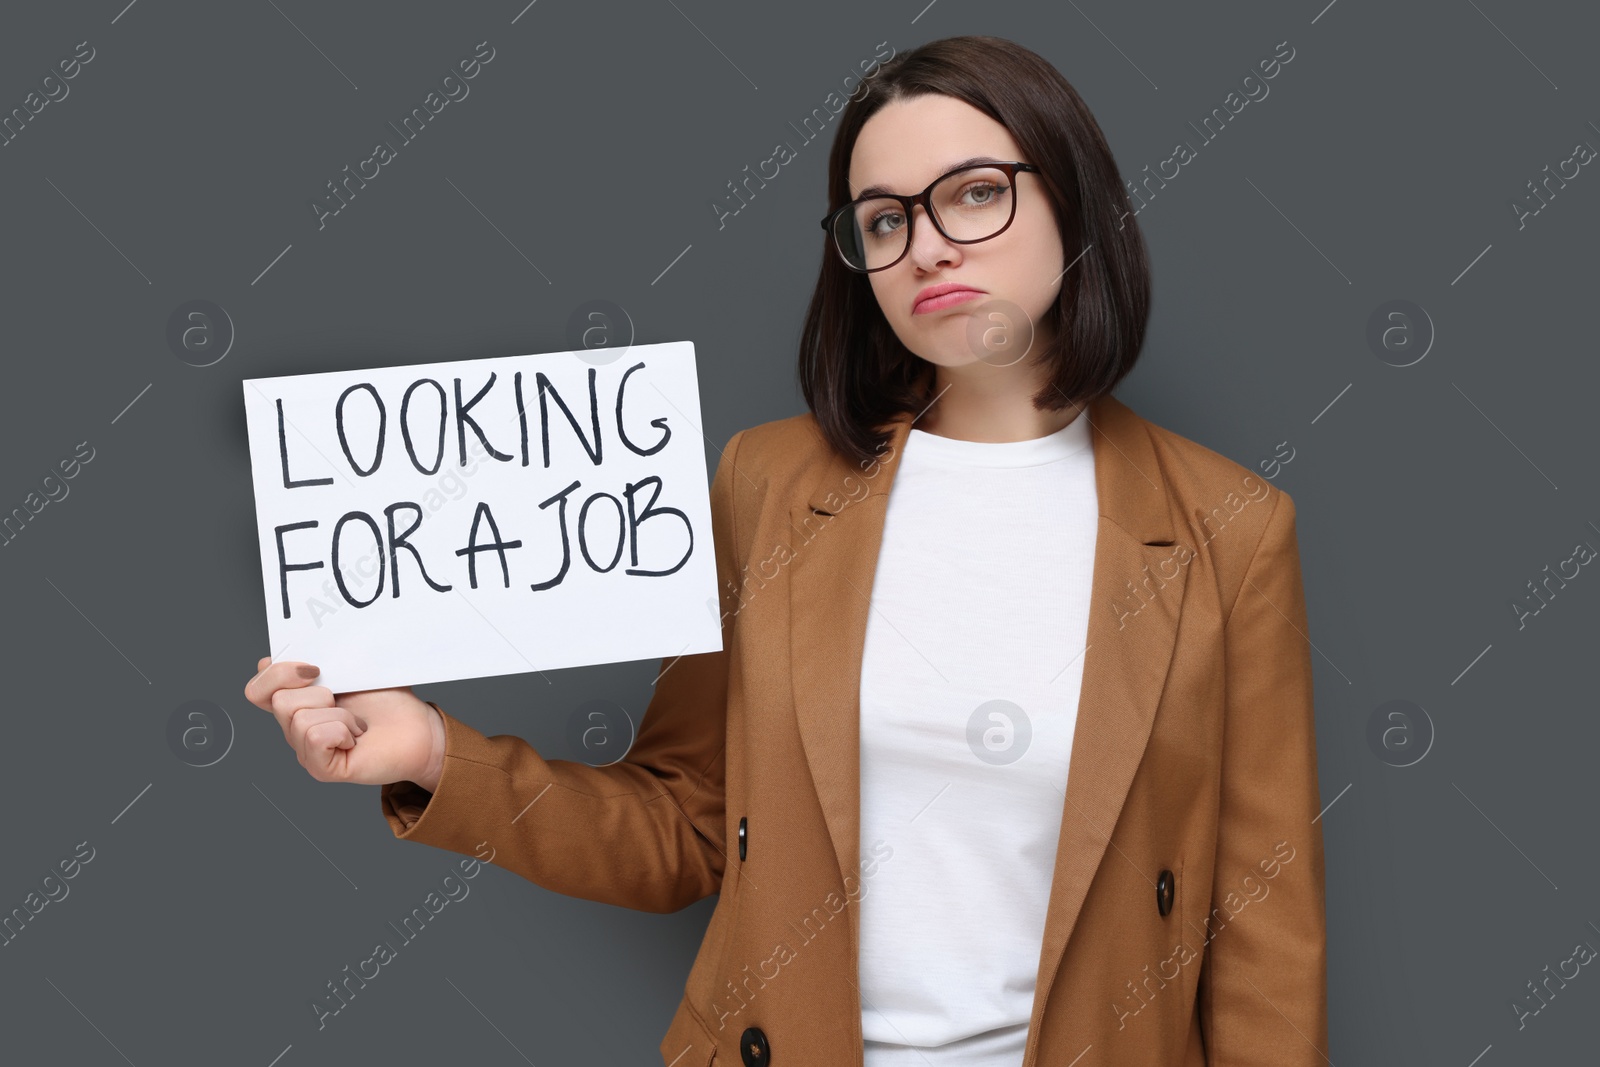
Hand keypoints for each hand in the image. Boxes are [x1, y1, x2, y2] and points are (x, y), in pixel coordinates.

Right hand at [244, 658, 446, 790]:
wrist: (419, 728)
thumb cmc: (388, 701)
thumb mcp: (349, 669)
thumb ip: (314, 661)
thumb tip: (272, 658)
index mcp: (296, 702)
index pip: (256, 689)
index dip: (278, 673)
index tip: (315, 668)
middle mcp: (294, 728)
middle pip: (277, 699)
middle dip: (317, 691)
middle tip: (342, 701)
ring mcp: (305, 750)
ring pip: (299, 717)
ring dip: (339, 713)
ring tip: (356, 723)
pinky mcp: (321, 768)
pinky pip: (316, 737)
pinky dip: (342, 730)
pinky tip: (355, 738)